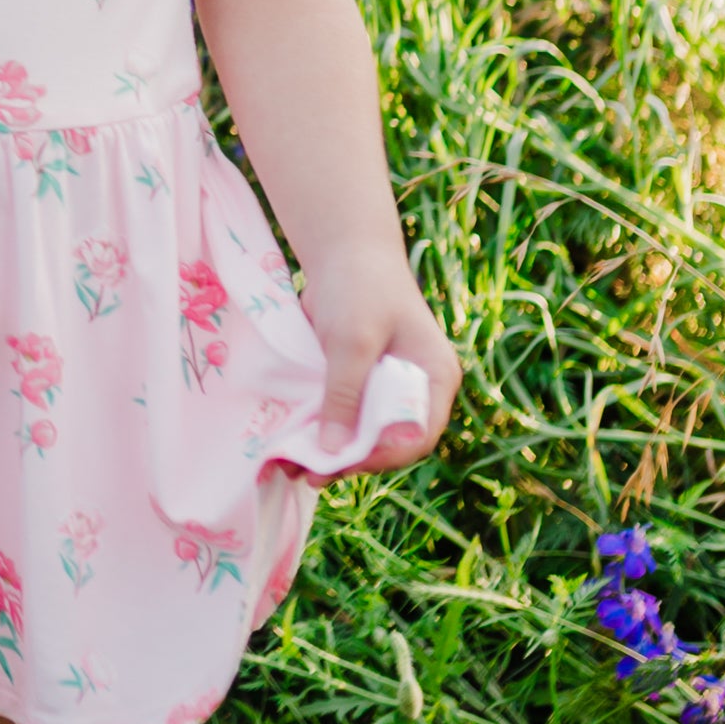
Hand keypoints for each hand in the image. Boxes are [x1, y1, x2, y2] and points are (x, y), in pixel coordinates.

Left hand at [299, 247, 461, 473]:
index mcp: (434, 379)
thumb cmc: (359, 288)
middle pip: (388, 440)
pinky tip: (291, 441)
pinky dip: (320, 428)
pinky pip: (344, 413)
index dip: (381, 456)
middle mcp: (416, 388)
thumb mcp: (352, 341)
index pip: (416, 435)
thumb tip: (333, 450)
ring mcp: (387, 385)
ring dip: (330, 449)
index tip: (341, 464)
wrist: (344, 250)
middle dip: (349, 460)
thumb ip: (345, 393)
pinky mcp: (359, 380)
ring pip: (362, 430)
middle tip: (307, 473)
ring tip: (290, 466)